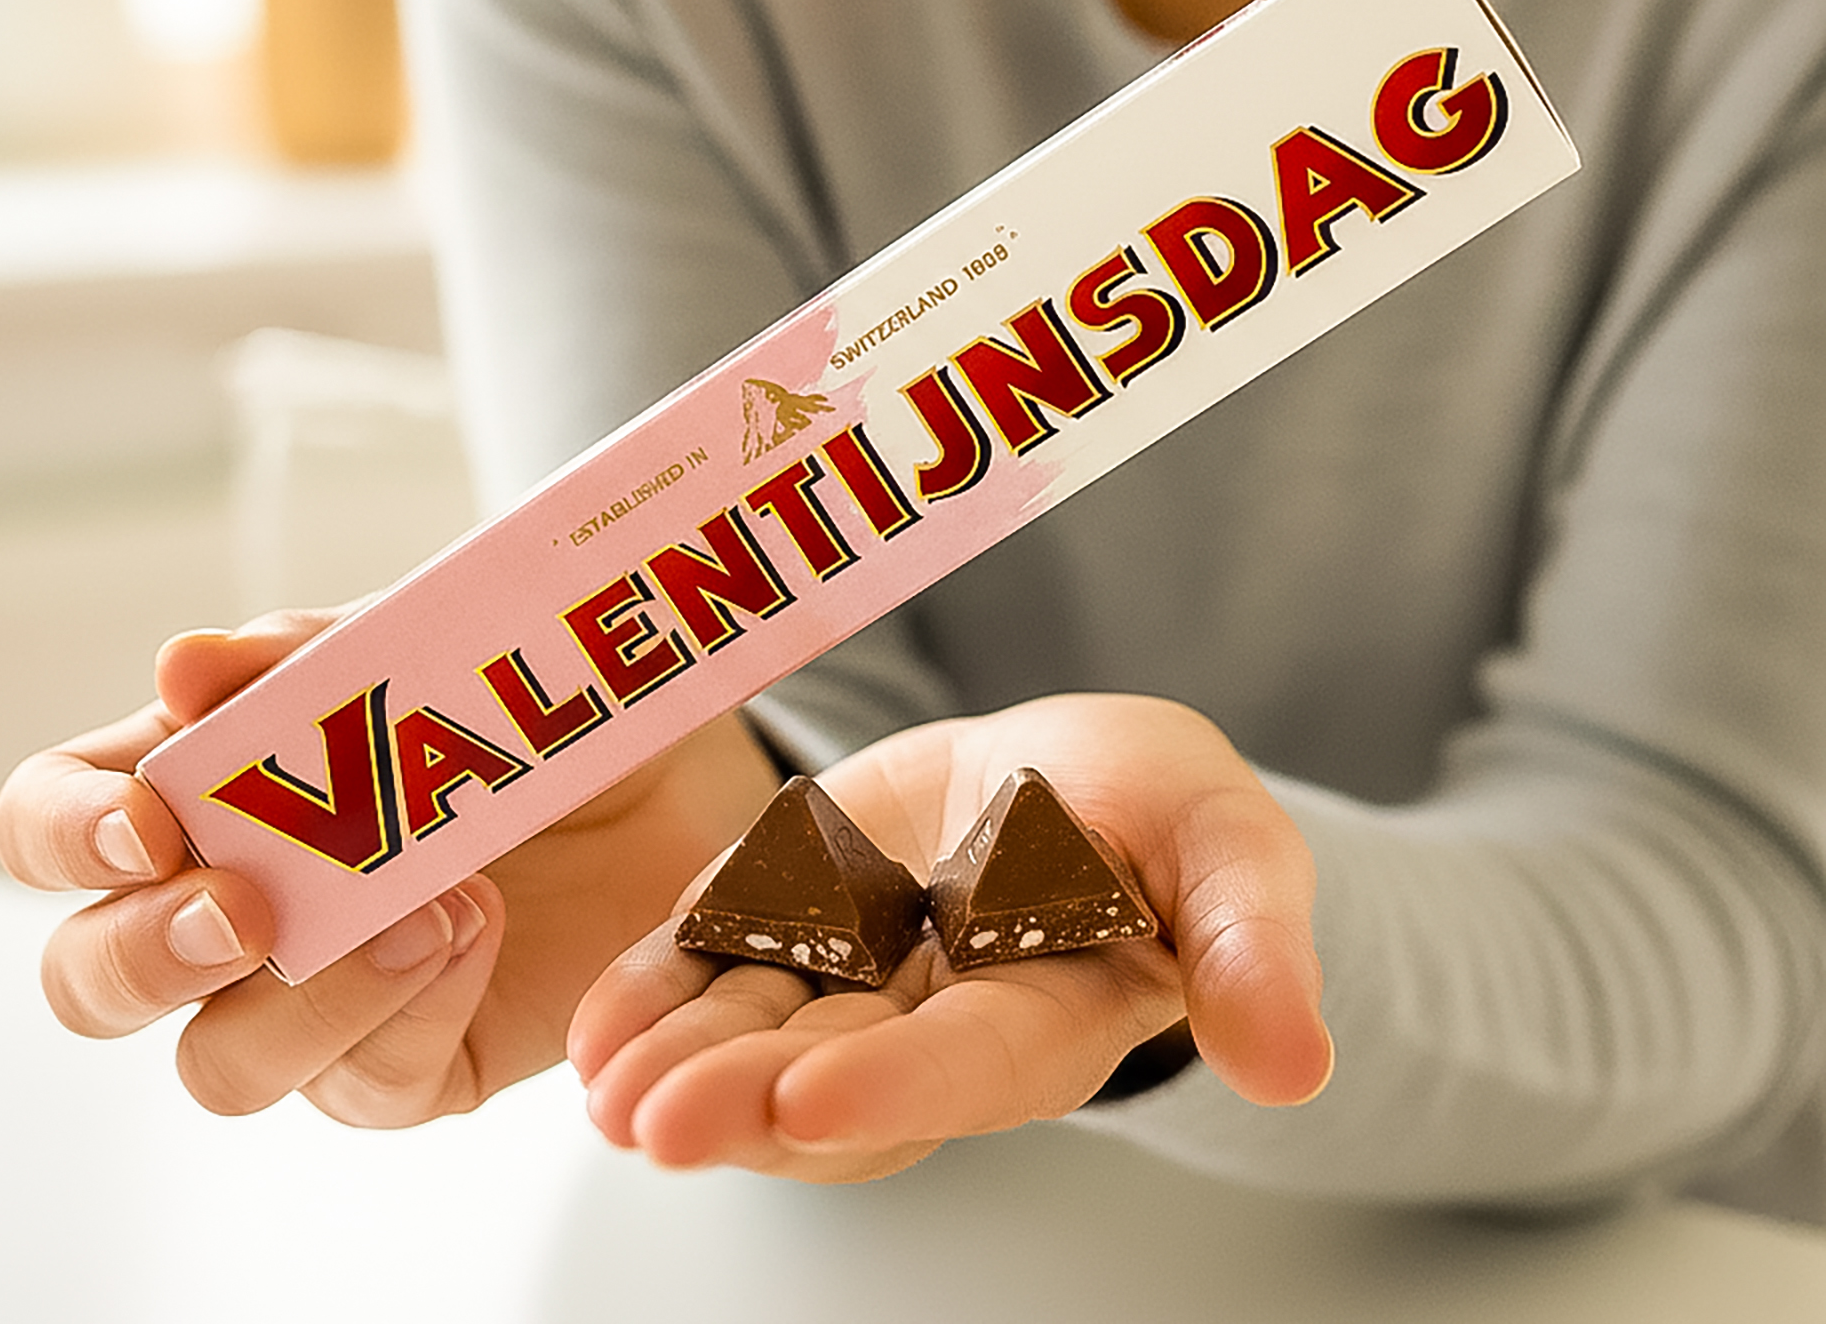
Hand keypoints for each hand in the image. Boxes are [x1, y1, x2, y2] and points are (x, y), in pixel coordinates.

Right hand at [0, 612, 778, 1124]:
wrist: (683, 762)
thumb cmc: (531, 692)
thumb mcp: (432, 644)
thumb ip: (310, 657)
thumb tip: (183, 664)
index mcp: (204, 783)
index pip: (56, 821)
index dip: (65, 830)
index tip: (147, 819)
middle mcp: (236, 906)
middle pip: (90, 979)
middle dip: (146, 953)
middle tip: (247, 908)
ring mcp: (317, 1000)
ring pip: (218, 1067)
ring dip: (303, 998)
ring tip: (427, 903)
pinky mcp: (412, 1065)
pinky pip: (367, 1086)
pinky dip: (415, 1006)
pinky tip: (478, 928)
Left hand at [567, 694, 1330, 1181]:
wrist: (1068, 770)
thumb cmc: (1159, 809)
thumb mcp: (1225, 842)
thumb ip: (1252, 940)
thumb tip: (1296, 1061)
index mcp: (1048, 1015)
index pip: (970, 1064)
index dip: (897, 1084)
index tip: (812, 1100)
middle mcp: (935, 1021)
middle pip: (837, 1074)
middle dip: (747, 1100)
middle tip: (657, 1120)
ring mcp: (852, 977)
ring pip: (759, 1036)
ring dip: (679, 1065)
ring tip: (605, 1089)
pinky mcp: (789, 920)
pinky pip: (713, 968)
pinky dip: (652, 999)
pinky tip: (593, 1032)